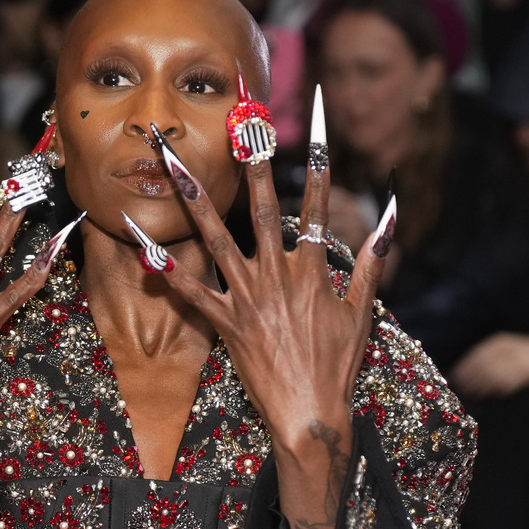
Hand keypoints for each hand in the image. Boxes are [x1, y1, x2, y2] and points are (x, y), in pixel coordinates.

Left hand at [152, 118, 382, 528]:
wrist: (310, 415)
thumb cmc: (338, 365)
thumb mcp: (363, 310)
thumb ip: (372, 260)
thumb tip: (389, 218)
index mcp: (312, 266)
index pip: (316, 198)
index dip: (317, 152)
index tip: (313, 114)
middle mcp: (276, 273)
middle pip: (258, 204)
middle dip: (246, 157)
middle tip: (232, 117)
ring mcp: (246, 296)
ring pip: (214, 235)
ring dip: (191, 195)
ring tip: (169, 162)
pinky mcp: (224, 323)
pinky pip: (189, 290)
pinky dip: (165, 268)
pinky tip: (139, 243)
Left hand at [448, 332, 528, 397]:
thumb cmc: (527, 354)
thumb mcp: (508, 349)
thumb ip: (491, 358)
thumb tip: (468, 373)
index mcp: (500, 342)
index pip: (476, 356)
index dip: (464, 368)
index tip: (454, 378)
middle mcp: (506, 350)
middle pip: (480, 366)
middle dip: (468, 380)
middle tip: (459, 391)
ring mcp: (515, 361)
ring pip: (490, 376)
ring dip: (478, 387)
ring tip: (469, 396)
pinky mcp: (524, 373)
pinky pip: (504, 384)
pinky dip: (493, 391)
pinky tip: (486, 396)